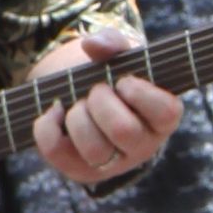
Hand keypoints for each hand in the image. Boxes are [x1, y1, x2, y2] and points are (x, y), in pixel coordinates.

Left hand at [29, 24, 181, 193]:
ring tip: (79, 104)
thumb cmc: (115, 76)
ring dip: (78, 117)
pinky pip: (58, 152)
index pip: (165, 112)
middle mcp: (142, 146)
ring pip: (94, 150)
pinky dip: (47, 126)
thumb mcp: (122, 56)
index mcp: (163, 118)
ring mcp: (112, 163)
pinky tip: (55, 110)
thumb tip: (92, 44)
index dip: (140, 92)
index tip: (125, 80)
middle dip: (102, 101)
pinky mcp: (80, 170)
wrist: (88, 98)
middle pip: (124, 131)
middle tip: (98, 90)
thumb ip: (113, 42)